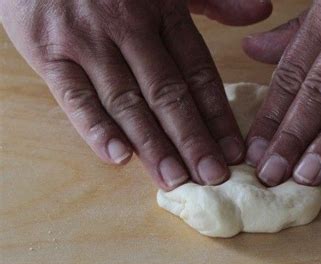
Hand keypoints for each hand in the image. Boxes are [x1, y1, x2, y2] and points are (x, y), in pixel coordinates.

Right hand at [0, 0, 271, 189]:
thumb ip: (215, 0)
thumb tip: (261, 10)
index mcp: (164, 12)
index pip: (198, 71)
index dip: (218, 114)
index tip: (233, 150)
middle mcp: (129, 27)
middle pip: (168, 92)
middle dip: (193, 139)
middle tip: (212, 176)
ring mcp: (88, 41)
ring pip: (127, 101)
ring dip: (153, 144)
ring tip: (175, 179)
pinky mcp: (48, 52)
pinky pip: (75, 95)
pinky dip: (95, 127)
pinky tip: (119, 156)